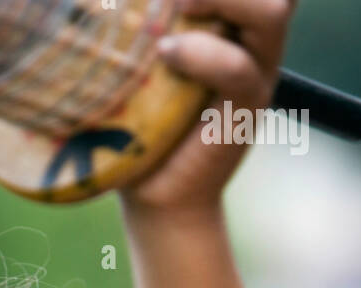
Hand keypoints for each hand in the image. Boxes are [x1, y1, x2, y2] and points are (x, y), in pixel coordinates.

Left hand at [120, 0, 297, 216]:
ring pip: (272, 9)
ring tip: (176, 6)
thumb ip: (136, 23)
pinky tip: (165, 55)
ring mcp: (255, 69)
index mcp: (227, 16)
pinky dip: (201, 54)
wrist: (154, 195)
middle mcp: (249, 35)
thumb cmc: (137, 124)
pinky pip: (240, 68)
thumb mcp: (134, 61)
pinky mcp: (248, 107)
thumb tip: (88, 1)